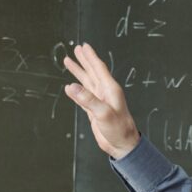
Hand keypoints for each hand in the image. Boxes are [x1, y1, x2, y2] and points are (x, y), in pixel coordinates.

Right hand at [63, 43, 139, 158]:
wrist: (122, 145)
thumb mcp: (104, 113)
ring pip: (86, 82)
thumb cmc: (119, 129)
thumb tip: (71, 87)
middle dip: (84, 60)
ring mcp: (99, 101)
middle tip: (76, 48)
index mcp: (110, 90)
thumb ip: (88, 100)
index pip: (99, 68)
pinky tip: (70, 87)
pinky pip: (83, 97)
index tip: (84, 46)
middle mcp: (105, 93)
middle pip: (92, 72)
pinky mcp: (94, 111)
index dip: (91, 57)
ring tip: (68, 61)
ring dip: (78, 72)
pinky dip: (76, 91)